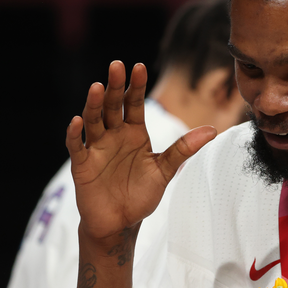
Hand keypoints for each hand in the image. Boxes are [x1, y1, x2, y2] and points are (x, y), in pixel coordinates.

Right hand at [66, 61, 216, 241]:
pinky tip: (76, 121)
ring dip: (94, 104)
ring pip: (93, 120)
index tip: (139, 67)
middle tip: (116, 65)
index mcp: (134, 133)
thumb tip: (213, 130)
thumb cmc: (141, 194)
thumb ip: (184, 149)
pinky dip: (75, 134)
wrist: (121, 222)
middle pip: (113, 105)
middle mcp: (114, 135)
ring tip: (96, 87)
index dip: (136, 86)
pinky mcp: (82, 164)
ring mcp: (97, 148)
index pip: (134, 104)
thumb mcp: (165, 170)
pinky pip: (76, 146)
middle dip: (114, 86)